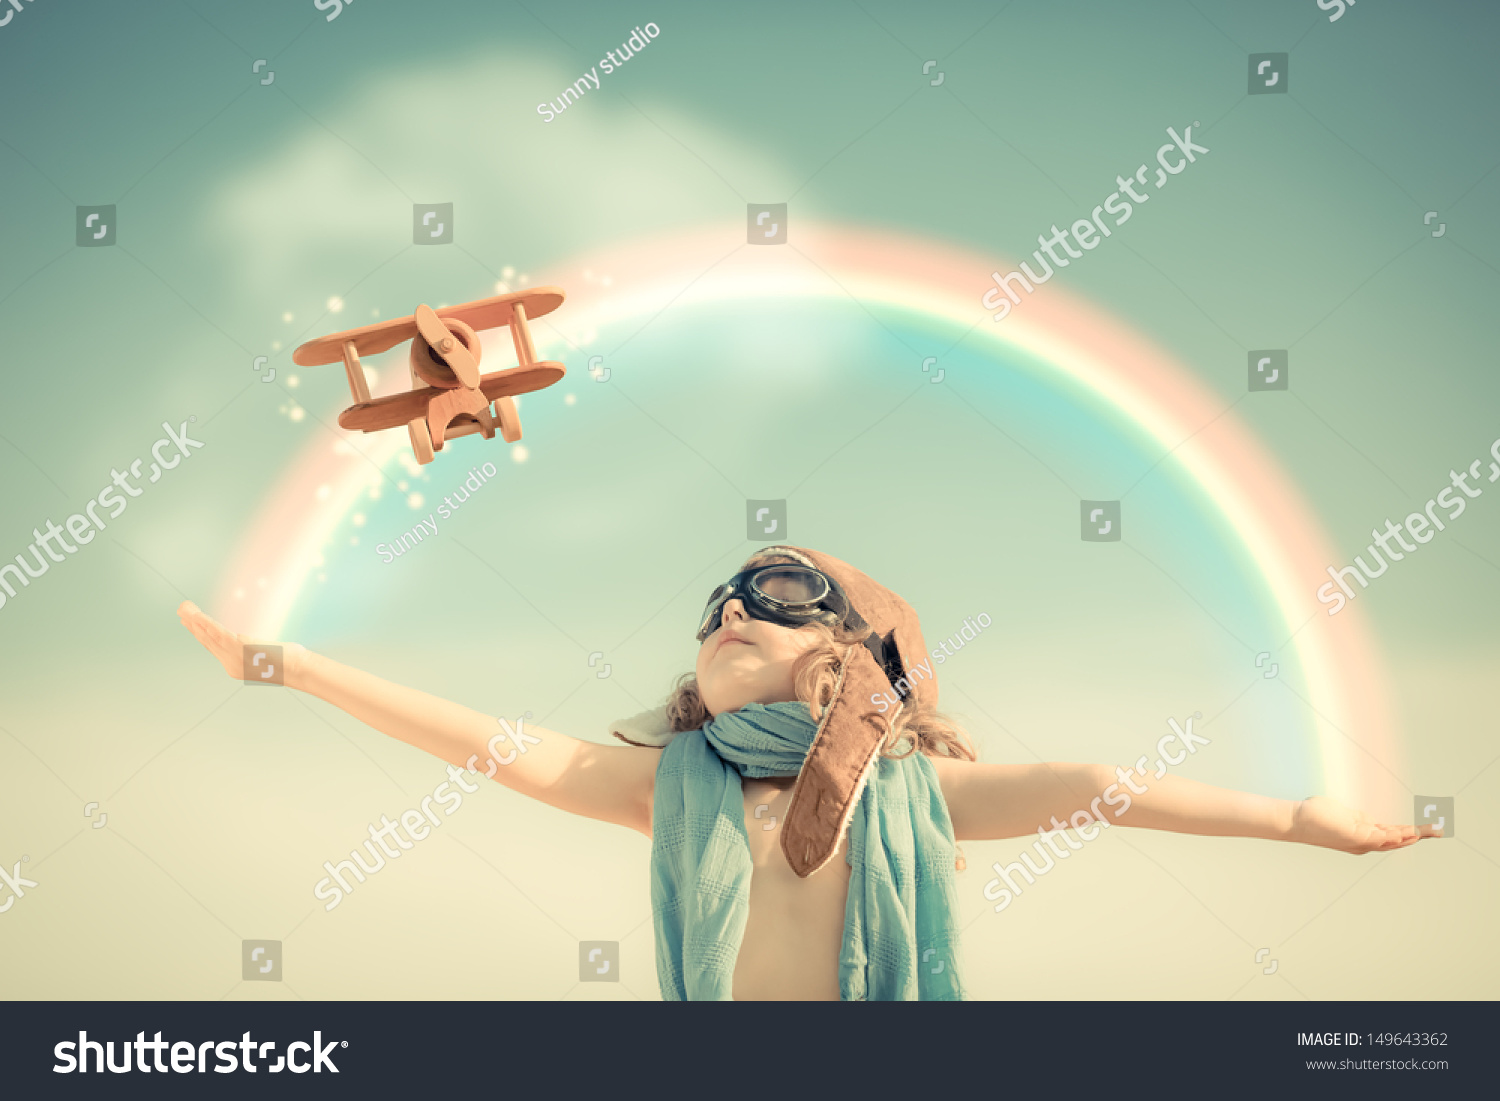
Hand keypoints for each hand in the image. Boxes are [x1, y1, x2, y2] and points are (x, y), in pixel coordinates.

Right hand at [176, 600, 306, 684]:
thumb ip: (258, 648)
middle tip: (180, 611)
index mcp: (235, 665)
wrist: (299, 670)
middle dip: (192, 625)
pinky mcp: (240, 649)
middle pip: (206, 641)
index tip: (189, 622)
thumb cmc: (291, 663)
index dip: (199, 633)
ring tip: (183, 608)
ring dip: (194, 621)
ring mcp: (234, 658)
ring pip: (209, 637)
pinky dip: (206, 624)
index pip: (212, 647)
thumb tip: (257, 639)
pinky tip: (197, 615)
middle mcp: (231, 664)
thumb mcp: (270, 655)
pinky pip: (218, 634)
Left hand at [1291, 795, 1440, 854]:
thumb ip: (1359, 820)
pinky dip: (1393, 836)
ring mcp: (1361, 840)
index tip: (1429, 827)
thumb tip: (1366, 819)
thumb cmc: (1317, 817)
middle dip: (1420, 835)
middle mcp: (1366, 841)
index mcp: (1365, 836)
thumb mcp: (1345, 817)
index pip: (1394, 835)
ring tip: (1430, 831)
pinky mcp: (1354, 835)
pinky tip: (1406, 833)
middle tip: (1440, 830)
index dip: (1412, 832)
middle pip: (1398, 840)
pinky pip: (1378, 837)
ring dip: (1412, 835)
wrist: (1297, 821)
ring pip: (1392, 840)